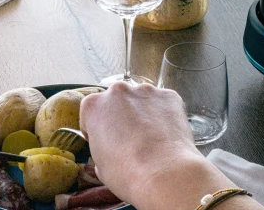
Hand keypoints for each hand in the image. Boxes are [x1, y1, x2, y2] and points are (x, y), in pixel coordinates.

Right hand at [80, 83, 263, 209]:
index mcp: (94, 106)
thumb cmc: (130, 173)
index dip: (102, 129)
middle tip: (133, 141)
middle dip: (124, 117)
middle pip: (118, 100)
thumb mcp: (102, 164)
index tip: (110, 142)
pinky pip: (163, 101)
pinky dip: (165, 114)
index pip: (92, 111)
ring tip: (154, 140)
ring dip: (145, 114)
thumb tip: (112, 145)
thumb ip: (102, 144)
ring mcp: (146, 90)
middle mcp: (118, 90)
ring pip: (142, 99)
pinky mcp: (170, 95)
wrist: (165, 173)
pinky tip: (168, 135)